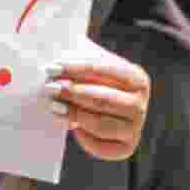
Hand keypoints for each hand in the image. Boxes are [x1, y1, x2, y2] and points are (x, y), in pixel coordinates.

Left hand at [42, 37, 150, 161]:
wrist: (101, 106)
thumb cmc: (90, 78)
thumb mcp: (89, 60)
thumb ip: (77, 50)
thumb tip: (54, 41)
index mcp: (137, 77)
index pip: (105, 69)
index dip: (77, 68)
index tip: (53, 66)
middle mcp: (140, 104)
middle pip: (103, 99)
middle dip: (73, 92)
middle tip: (49, 87)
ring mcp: (135, 127)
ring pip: (101, 124)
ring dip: (75, 115)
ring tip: (53, 106)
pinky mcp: (126, 148)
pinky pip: (103, 147)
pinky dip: (85, 139)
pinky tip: (71, 127)